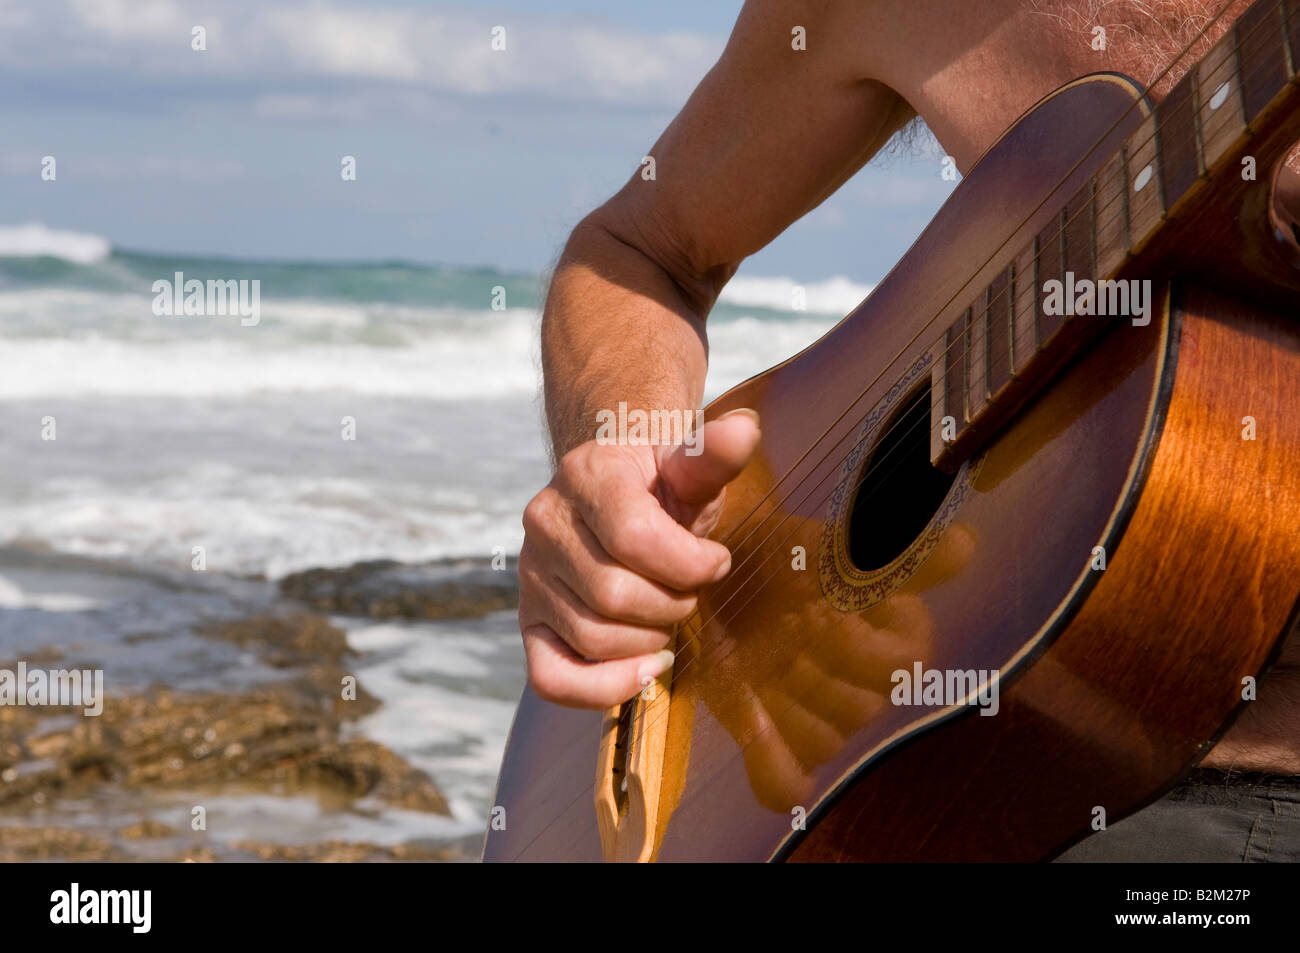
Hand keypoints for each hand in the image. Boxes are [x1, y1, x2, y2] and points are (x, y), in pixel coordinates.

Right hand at [518, 409, 761, 707]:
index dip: (689, 564)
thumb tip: (745, 428)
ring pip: (593, 638)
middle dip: (671, 603)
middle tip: (689, 591)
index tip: (716, 561)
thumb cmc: (662, 486)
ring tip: (666, 614)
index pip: (634, 538)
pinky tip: (645, 669)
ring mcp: (531, 576)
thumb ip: (715, 454)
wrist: (617, 493)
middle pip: (614, 595)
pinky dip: (603, 686)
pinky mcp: (529, 622)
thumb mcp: (691, 467)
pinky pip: (551, 678)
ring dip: (648, 641)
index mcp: (585, 475)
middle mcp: (545, 523)